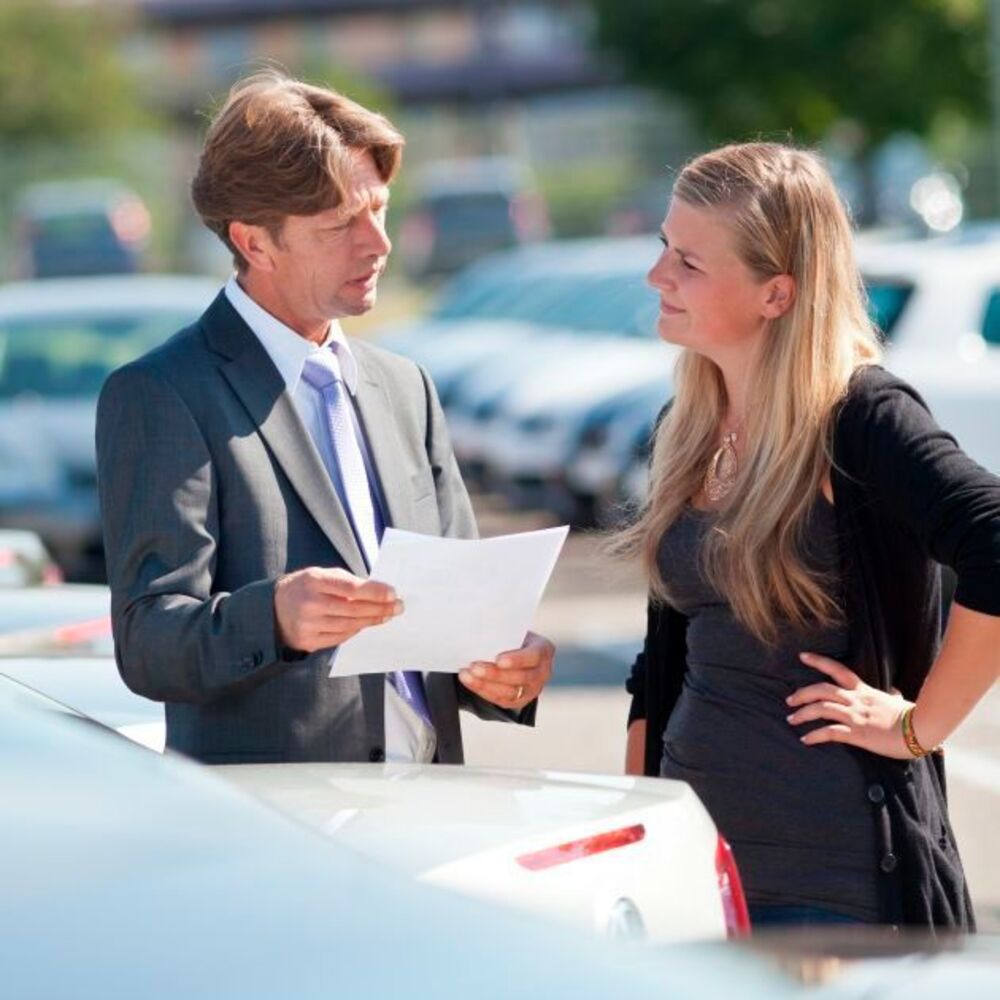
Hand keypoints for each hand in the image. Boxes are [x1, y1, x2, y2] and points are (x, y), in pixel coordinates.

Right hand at [274, 567, 401, 652]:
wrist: (273, 609)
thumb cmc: (305, 588)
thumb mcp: (321, 575)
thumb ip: (347, 582)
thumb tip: (378, 591)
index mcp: (314, 581)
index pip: (350, 588)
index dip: (374, 592)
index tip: (393, 593)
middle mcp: (309, 604)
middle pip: (353, 609)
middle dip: (380, 608)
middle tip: (398, 606)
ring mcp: (308, 625)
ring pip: (350, 625)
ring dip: (372, 620)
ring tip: (387, 615)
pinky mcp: (308, 641)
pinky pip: (340, 637)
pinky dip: (356, 630)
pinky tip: (367, 624)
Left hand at [458, 631, 553, 710]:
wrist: (518, 654)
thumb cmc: (514, 638)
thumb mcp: (515, 631)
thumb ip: (504, 633)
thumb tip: (480, 632)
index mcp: (544, 650)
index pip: (533, 656)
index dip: (517, 660)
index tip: (498, 659)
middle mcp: (542, 672)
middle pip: (520, 677)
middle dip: (495, 674)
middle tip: (474, 667)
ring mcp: (532, 689)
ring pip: (510, 692)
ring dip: (485, 684)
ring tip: (467, 675)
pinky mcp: (519, 700)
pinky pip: (500, 699)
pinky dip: (483, 691)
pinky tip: (469, 681)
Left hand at [786, 652, 911, 758]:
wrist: (922, 729)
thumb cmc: (913, 716)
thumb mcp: (899, 701)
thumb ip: (892, 695)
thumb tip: (894, 690)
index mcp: (864, 691)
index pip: (838, 670)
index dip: (818, 661)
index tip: (802, 656)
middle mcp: (856, 701)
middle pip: (821, 689)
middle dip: (802, 693)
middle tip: (789, 700)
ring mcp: (856, 716)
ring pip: (821, 709)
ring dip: (803, 714)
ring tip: (791, 720)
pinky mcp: (858, 734)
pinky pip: (830, 732)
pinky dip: (815, 736)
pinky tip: (805, 740)